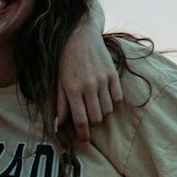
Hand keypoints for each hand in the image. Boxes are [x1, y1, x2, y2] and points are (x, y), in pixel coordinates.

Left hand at [56, 21, 122, 142]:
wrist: (80, 36)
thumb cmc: (66, 61)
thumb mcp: (59, 82)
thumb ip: (60, 105)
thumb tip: (58, 126)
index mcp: (72, 89)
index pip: (80, 120)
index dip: (83, 134)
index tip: (84, 140)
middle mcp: (89, 86)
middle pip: (96, 118)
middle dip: (93, 124)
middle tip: (88, 120)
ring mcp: (103, 80)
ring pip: (108, 110)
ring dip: (103, 113)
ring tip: (96, 107)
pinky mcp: (113, 74)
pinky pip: (118, 98)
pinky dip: (113, 102)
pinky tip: (106, 98)